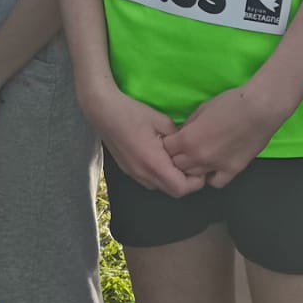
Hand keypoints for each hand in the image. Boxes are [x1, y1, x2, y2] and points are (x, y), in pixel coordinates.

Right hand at [85, 84, 204, 197]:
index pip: (181, 188)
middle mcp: (143, 174)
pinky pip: (150, 180)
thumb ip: (179, 138)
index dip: (195, 182)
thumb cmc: (132, 113)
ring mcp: (134, 174)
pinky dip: (160, 174)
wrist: (103, 111)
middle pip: (172, 191)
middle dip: (186, 182)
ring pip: (161, 186)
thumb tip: (189, 146)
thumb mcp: (162, 121)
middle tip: (192, 163)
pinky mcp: (128, 170)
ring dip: (172, 178)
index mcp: (153, 163)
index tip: (200, 167)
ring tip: (177, 159)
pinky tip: (161, 157)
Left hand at [161, 85, 284, 187]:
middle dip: (176, 157)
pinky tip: (214, 167)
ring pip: (194, 176)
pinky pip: (215, 182)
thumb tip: (183, 134)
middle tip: (183, 149)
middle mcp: (198, 157)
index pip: (166, 149)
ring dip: (192, 168)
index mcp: (188, 139)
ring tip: (197, 158)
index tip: (172, 140)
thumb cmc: (231, 103)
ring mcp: (215, 167)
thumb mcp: (202, 109)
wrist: (259, 109)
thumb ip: (189, 125)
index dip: (168, 144)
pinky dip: (211, 177)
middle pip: (176, 165)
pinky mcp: (232, 171)